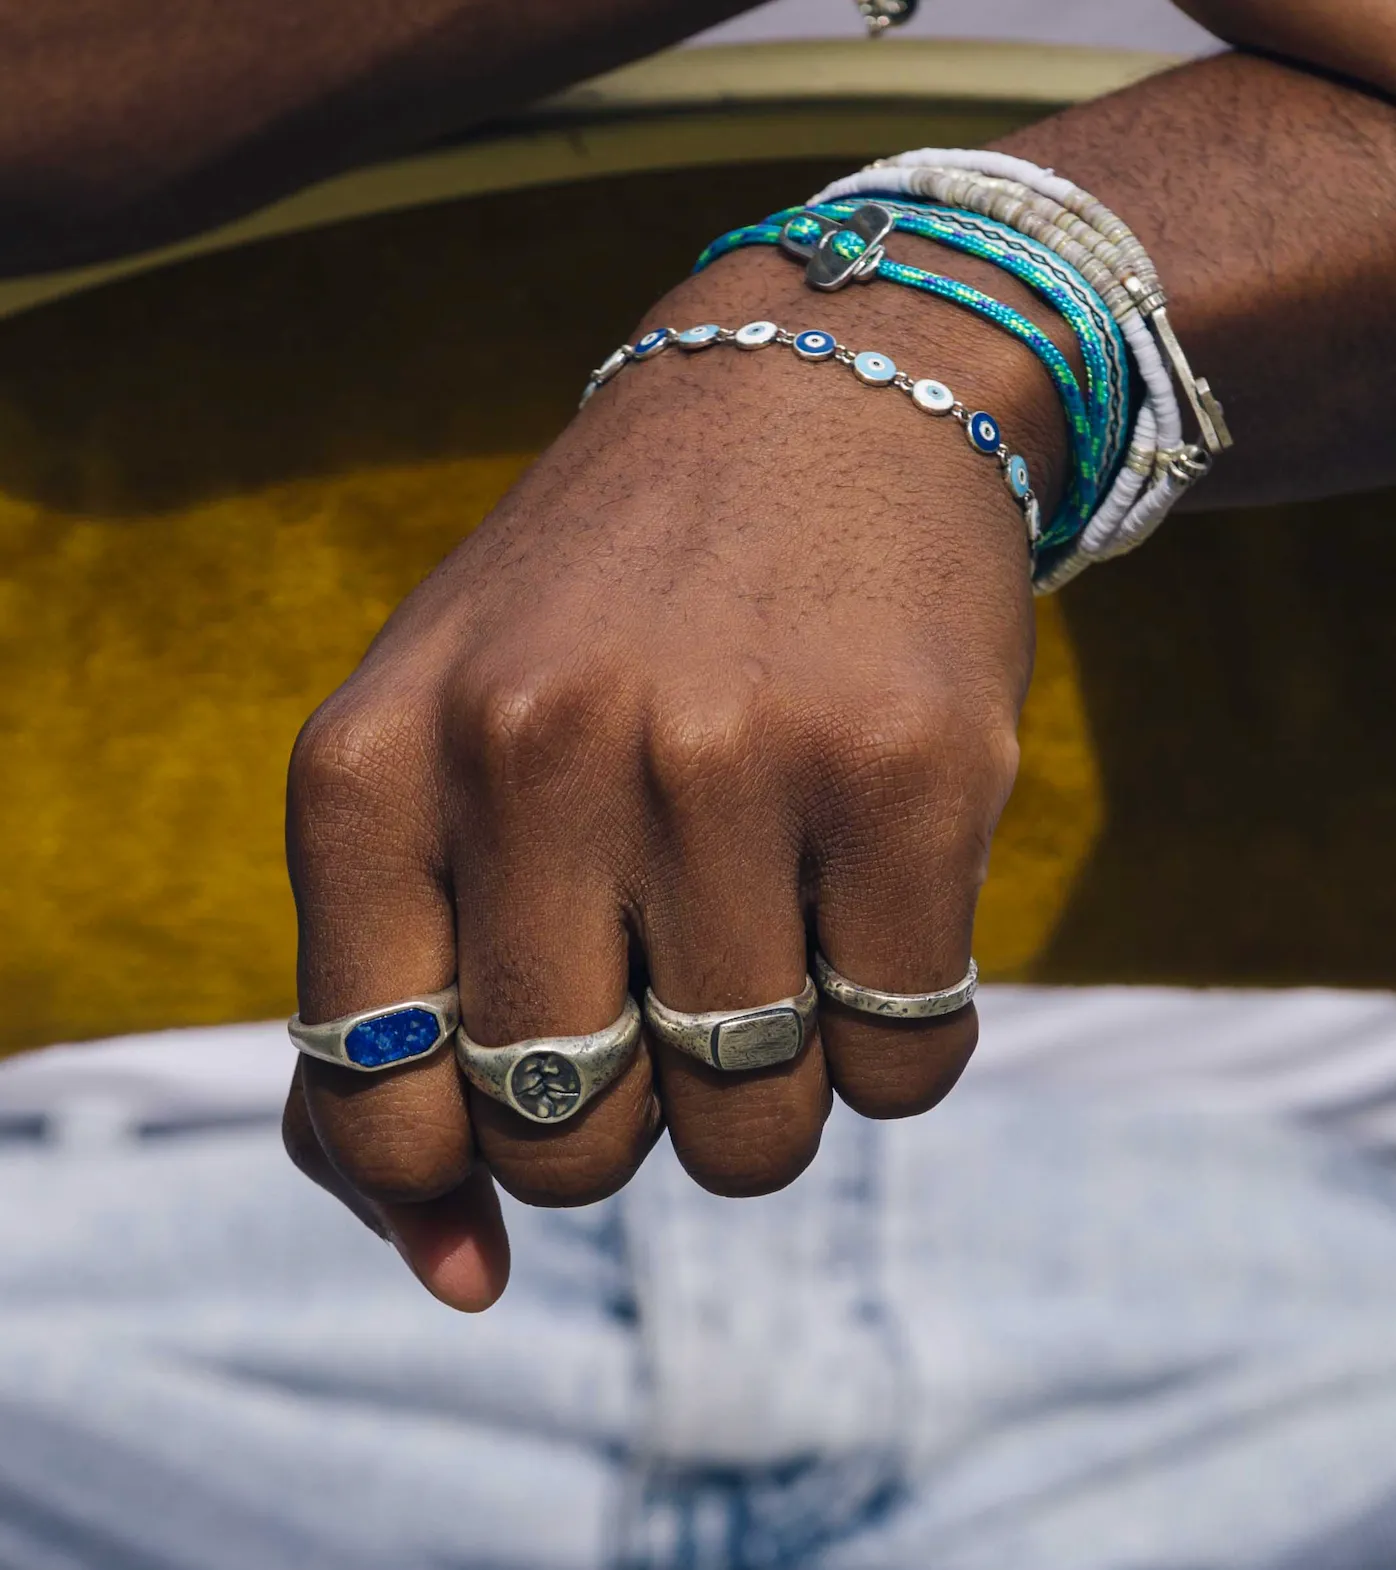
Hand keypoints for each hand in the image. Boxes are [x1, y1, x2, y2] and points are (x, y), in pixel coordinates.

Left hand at [281, 241, 1066, 1309]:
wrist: (821, 397)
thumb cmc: (607, 624)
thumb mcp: (442, 756)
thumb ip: (404, 1007)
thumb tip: (459, 1283)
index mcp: (372, 763)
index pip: (372, 1107)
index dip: (440, 1175)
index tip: (521, 1123)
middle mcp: (537, 754)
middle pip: (571, 1148)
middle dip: (625, 1120)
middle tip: (663, 994)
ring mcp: (732, 762)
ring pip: (749, 1138)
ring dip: (764, 1091)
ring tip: (773, 943)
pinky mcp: (916, 775)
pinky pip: (904, 1068)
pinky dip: (893, 1043)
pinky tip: (875, 910)